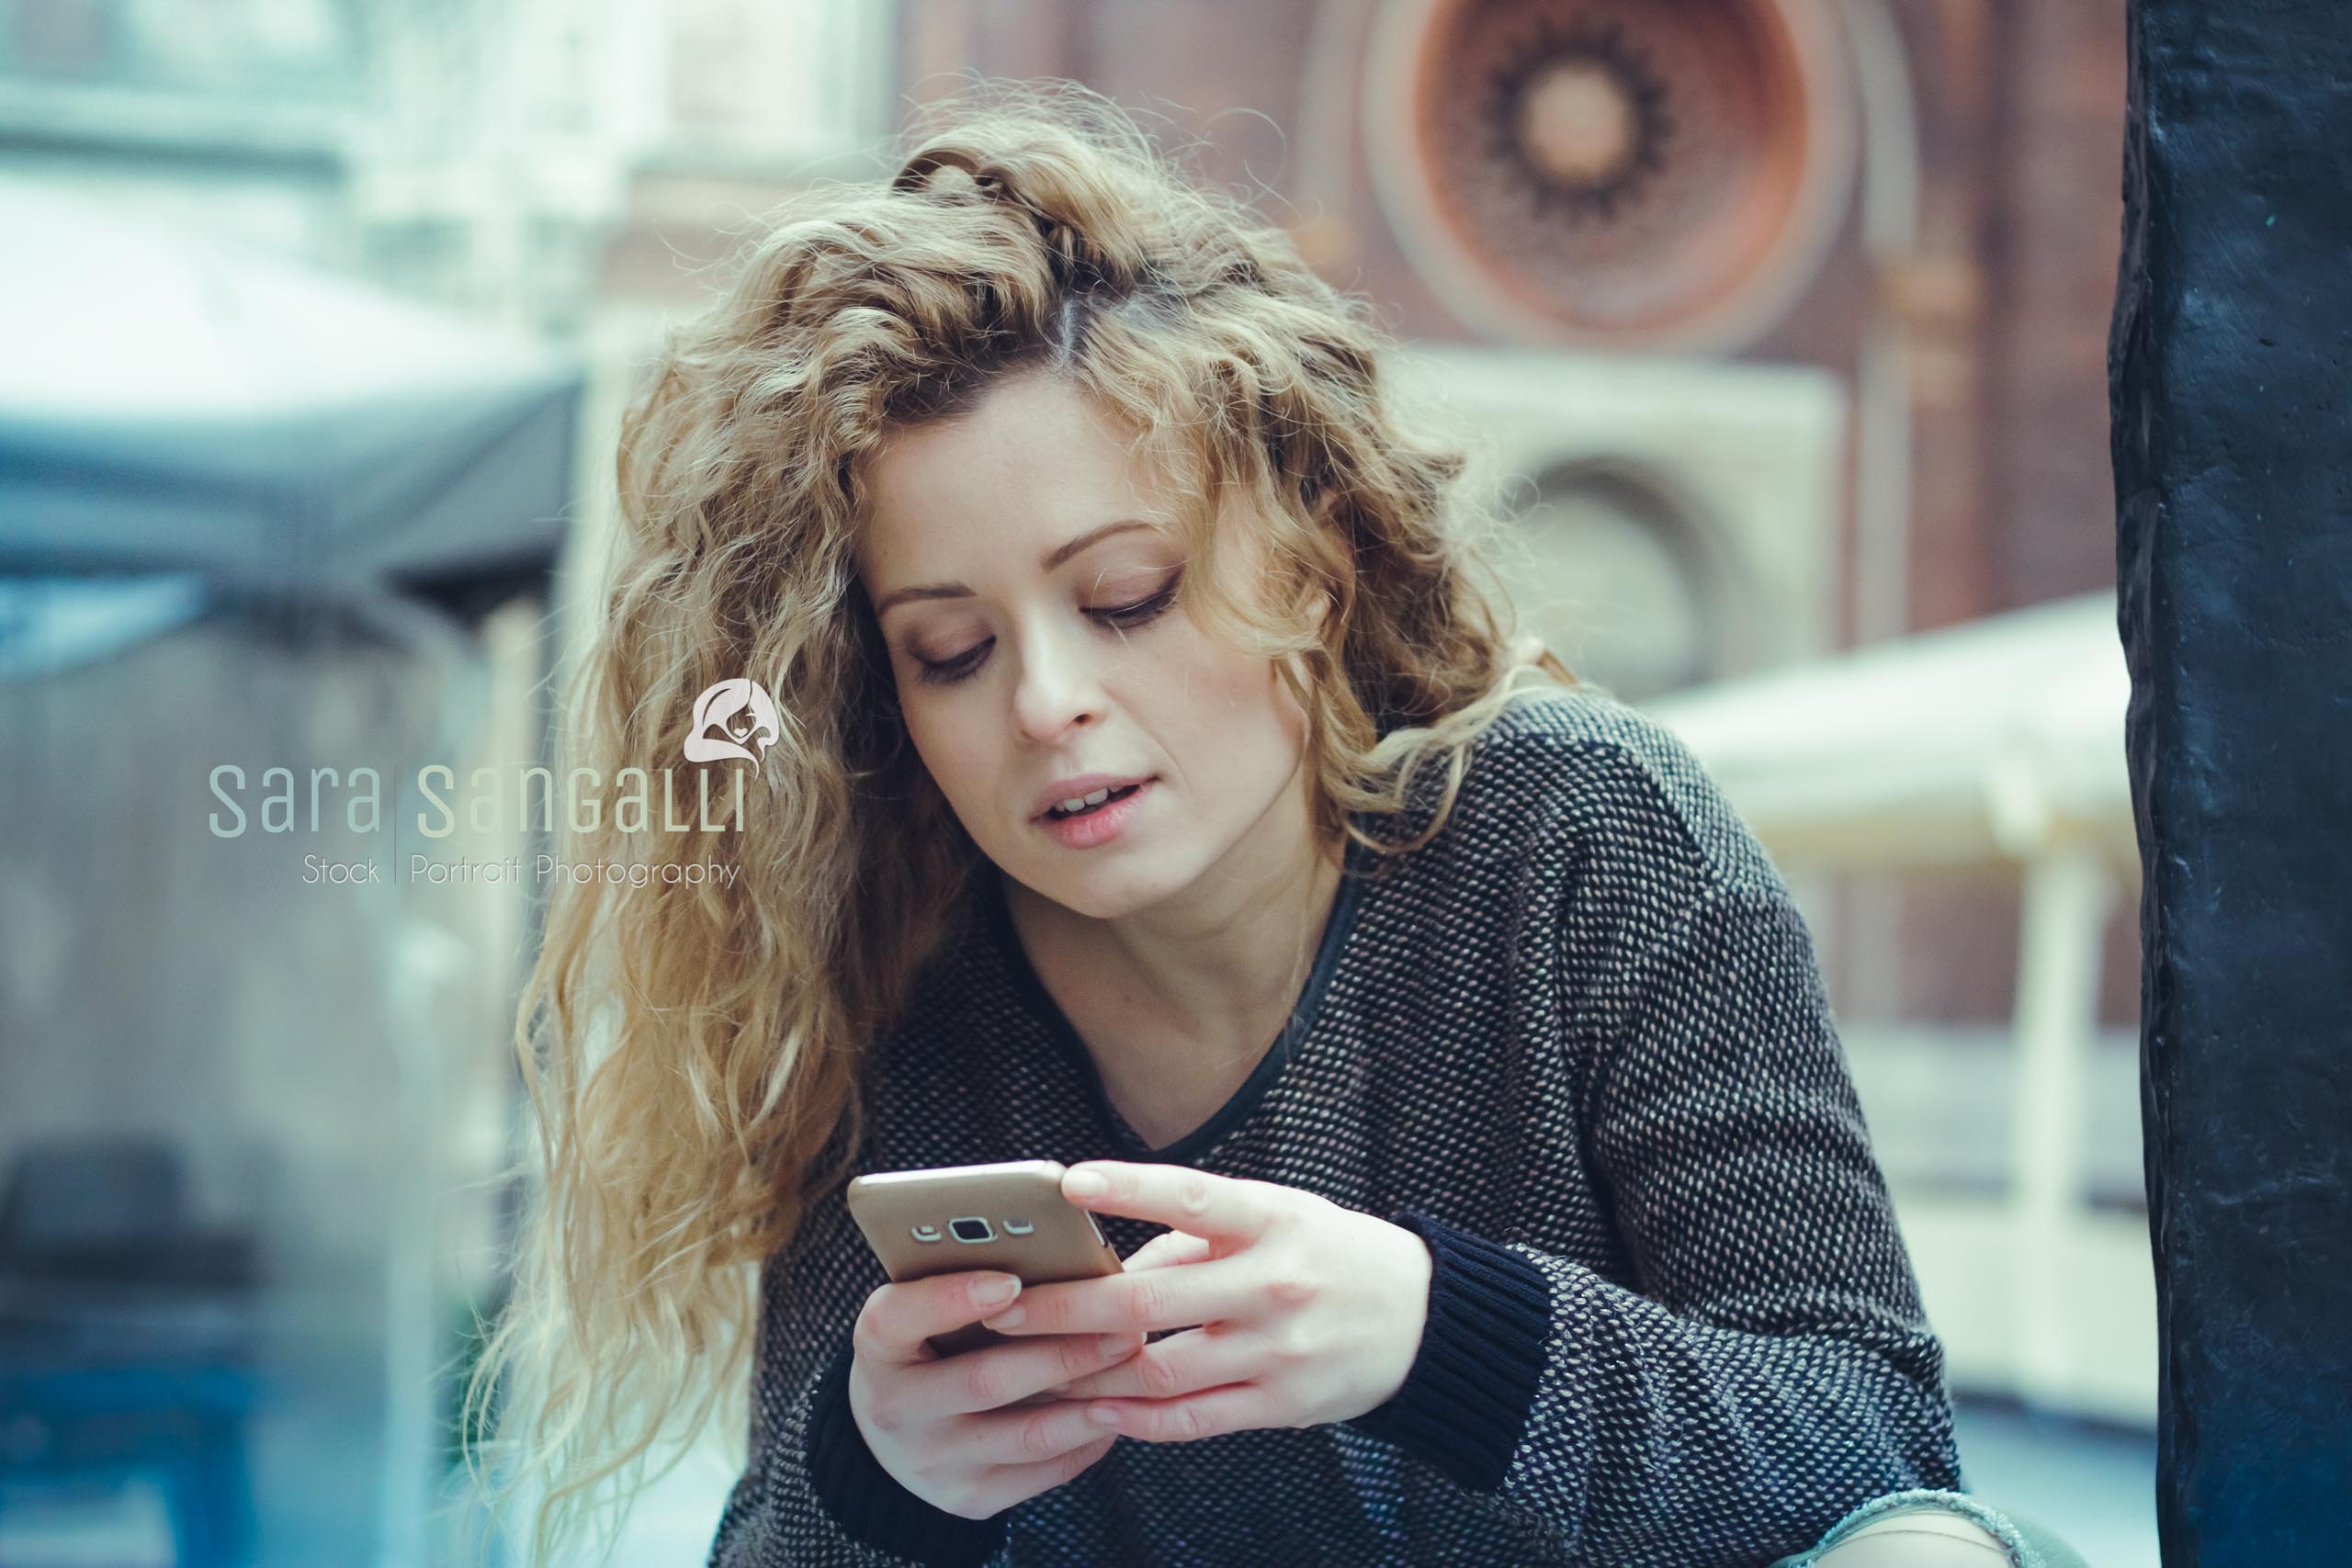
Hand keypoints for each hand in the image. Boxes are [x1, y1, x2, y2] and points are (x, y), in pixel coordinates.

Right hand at [846, 1268, 1147, 1519]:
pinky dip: (1087, 1438)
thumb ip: (965, 1281)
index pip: (897, 1318)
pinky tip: (1118, 1407)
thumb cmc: (927, 1347)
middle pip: (984, 1380)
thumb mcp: (923, 1309)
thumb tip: (1055, 1254)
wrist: (894, 1440)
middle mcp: (895, 1410)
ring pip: (1026, 1434)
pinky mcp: (970, 1498)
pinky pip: (1042, 1472)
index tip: (1010, 1280)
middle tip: (1123, 1324)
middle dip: (1062, 1351)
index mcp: (877, 1346)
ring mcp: (933, 1462)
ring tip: (1133, 1365)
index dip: (952, 1299)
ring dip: (1088, 1400)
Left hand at [978, 1161, 1432, 1442]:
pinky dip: (1136, 1419)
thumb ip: (1195, 1234)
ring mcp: (1278, 1352)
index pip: (1191, 1198)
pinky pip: (1193, 1420)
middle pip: (1150, 1301)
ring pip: (1160, 1371)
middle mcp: (1274, 1284)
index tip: (1068, 1184)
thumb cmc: (1327, 1251)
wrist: (1422, 1318)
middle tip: (1002, 1306)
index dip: (1129, 1188)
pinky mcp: (1283, 1407)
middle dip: (1065, 1308)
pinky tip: (1094, 1408)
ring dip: (1086, 1373)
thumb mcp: (1276, 1214)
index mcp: (1271, 1220)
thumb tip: (1108, 1261)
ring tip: (1030, 1366)